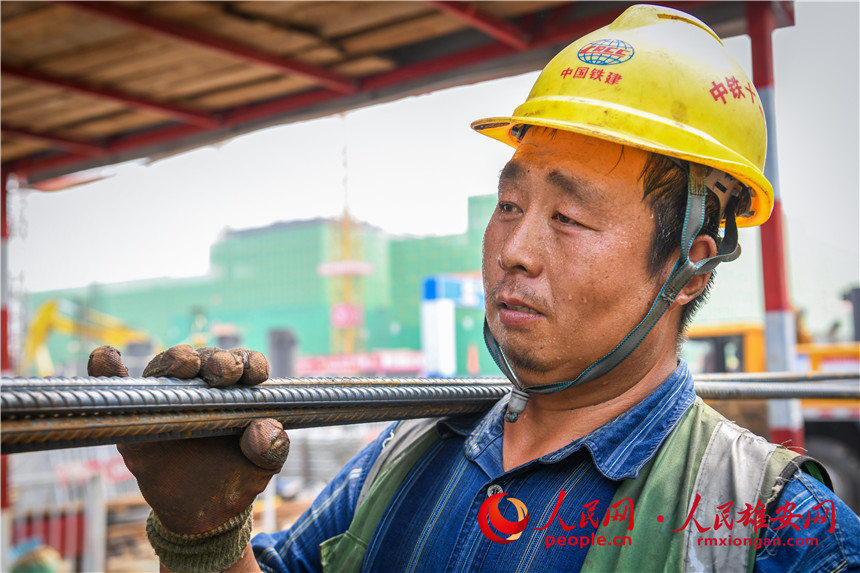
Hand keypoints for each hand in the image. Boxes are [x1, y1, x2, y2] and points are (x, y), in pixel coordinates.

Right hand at [88, 345, 288, 534]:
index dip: (250, 363)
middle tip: (223, 373)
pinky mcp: (136, 415)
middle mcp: (202, 386)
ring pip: (167, 367)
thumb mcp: (262, 468)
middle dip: (217, 359)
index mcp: (237, 391)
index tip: (252, 375)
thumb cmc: (235, 479)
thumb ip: (272, 449)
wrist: (201, 514)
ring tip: (183, 365)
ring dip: (175, 359)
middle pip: (207, 358)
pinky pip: (115, 385)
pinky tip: (104, 356)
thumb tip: (264, 428)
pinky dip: (105, 369)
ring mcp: (165, 399)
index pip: (245, 364)